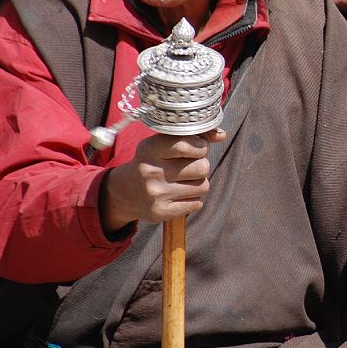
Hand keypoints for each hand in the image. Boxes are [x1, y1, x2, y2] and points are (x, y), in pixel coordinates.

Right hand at [100, 128, 225, 233]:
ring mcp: (155, 194)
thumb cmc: (153, 162)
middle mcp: (151, 171)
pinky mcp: (160, 212)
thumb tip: (221, 135)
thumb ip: (193, 135)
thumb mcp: (163, 144)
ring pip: (203, 186)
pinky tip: (180, 195)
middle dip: (201, 166)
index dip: (200, 146)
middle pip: (202, 167)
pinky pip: (197, 204)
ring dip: (198, 183)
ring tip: (183, 181)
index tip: (198, 147)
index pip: (186, 144)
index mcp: (150, 149)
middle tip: (188, 167)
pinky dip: (194, 199)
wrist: (125, 192)